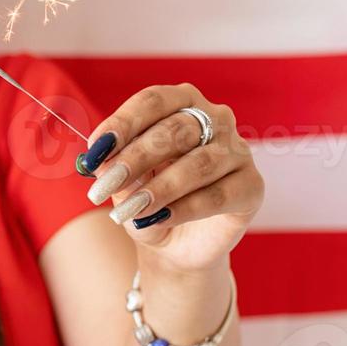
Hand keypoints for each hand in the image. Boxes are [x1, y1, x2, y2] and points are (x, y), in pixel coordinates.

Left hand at [77, 83, 263, 273]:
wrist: (176, 244)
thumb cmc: (149, 200)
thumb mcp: (125, 184)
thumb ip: (117, 169)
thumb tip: (103, 164)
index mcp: (181, 103)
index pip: (153, 101)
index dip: (122, 124)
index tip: (94, 152)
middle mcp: (215, 119)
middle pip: (175, 130)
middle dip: (134, 159)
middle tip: (104, 186)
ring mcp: (238, 151)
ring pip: (199, 164)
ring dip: (159, 188)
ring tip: (130, 210)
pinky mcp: (252, 186)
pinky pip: (218, 195)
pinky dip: (185, 208)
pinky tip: (157, 219)